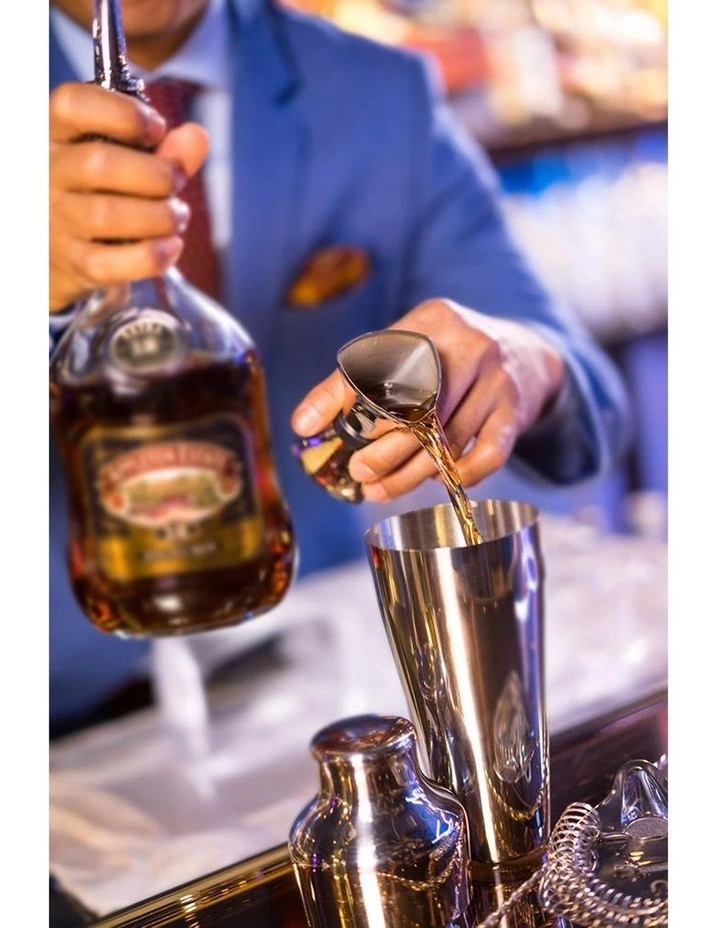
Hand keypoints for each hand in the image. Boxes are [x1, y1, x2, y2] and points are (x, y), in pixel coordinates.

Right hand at [49, 82, 208, 311]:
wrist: (60, 256)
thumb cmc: (99, 194)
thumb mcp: (127, 162)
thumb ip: (164, 149)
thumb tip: (198, 137)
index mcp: (55, 134)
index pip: (72, 104)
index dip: (123, 112)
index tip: (157, 128)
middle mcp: (46, 174)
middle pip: (99, 164)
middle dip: (156, 174)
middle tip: (176, 182)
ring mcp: (56, 222)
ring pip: (107, 215)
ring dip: (160, 216)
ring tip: (177, 216)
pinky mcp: (73, 265)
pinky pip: (112, 263)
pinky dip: (152, 255)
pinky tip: (171, 245)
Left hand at [291, 299, 564, 501]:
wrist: (525, 355)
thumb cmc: (446, 357)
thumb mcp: (404, 350)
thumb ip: (352, 379)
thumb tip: (302, 423)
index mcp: (433, 320)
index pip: (383, 363)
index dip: (346, 398)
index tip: (317, 429)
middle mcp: (470, 345)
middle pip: (419, 409)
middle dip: (384, 449)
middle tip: (359, 472)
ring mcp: (498, 380)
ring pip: (448, 440)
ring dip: (411, 473)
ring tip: (378, 489)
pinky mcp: (515, 412)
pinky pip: (487, 456)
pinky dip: (458, 475)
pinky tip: (434, 482)